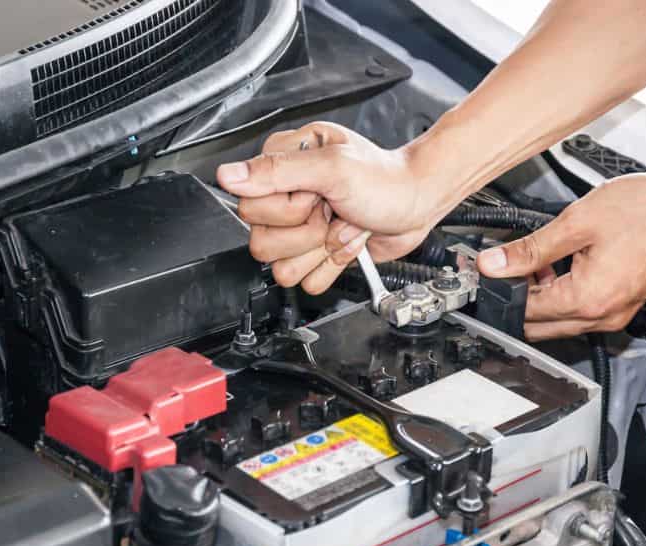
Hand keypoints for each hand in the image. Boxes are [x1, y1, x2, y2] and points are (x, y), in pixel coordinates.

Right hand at [216, 122, 434, 293]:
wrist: (418, 202)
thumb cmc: (384, 178)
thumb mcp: (332, 166)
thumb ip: (277, 171)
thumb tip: (227, 176)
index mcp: (282, 166)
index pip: (250, 206)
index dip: (287, 209)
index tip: (316, 196)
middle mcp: (286, 197)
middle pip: (262, 241)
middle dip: (306, 233)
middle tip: (332, 212)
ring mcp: (300, 229)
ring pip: (280, 266)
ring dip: (319, 251)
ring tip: (341, 227)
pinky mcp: (315, 253)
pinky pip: (304, 280)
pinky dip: (331, 266)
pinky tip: (346, 243)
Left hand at [477, 173, 645, 339]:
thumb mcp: (577, 222)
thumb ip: (530, 248)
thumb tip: (493, 263)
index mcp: (585, 300)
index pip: (522, 310)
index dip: (499, 289)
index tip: (488, 270)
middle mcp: (600, 316)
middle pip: (537, 324)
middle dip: (517, 297)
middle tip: (508, 265)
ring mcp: (614, 314)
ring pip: (558, 320)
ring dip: (541, 296)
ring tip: (539, 259)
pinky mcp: (624, 305)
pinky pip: (581, 311)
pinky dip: (565, 294)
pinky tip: (564, 264)